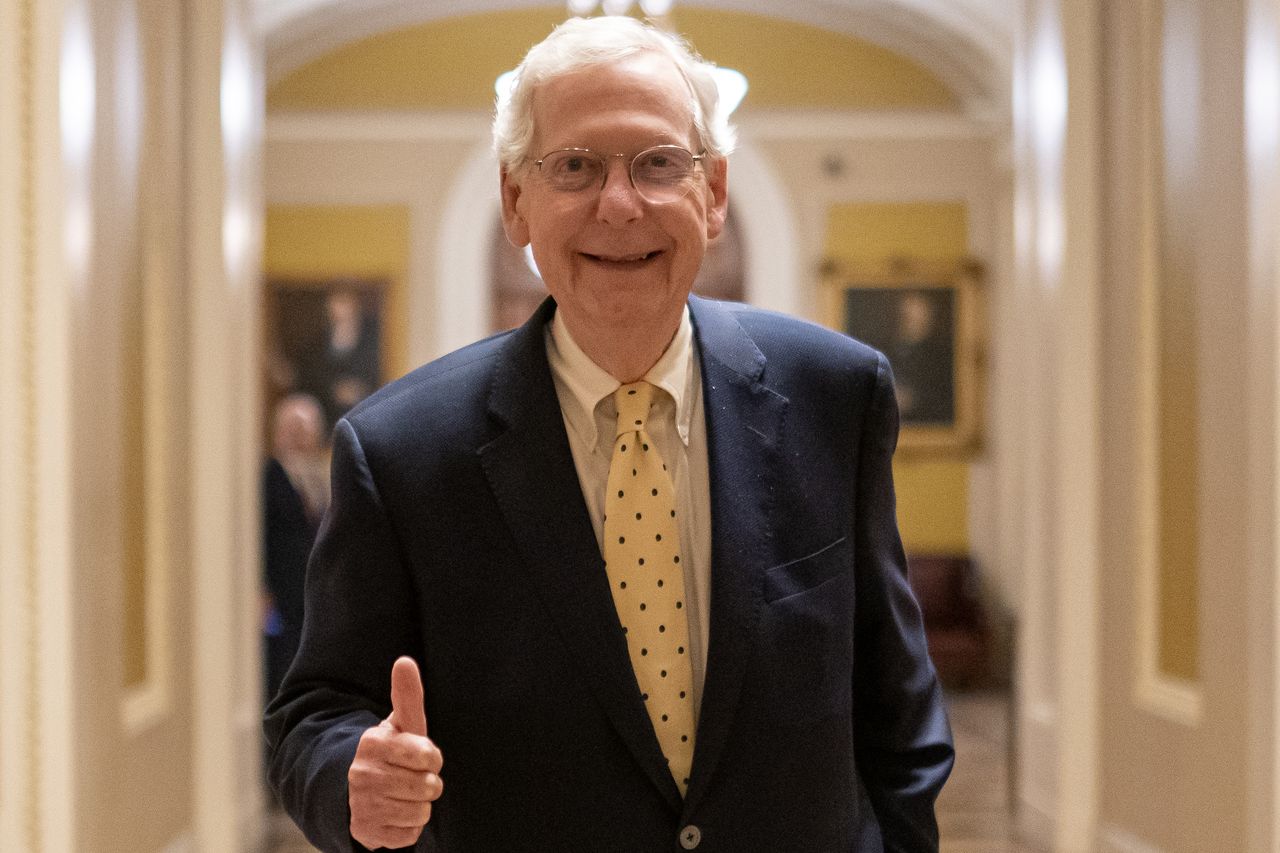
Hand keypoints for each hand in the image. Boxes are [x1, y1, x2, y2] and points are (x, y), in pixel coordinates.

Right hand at [348, 657, 443, 849]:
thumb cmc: (392, 752)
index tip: (422, 756)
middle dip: (428, 783)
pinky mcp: (368, 831)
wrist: (357, 791)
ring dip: (419, 805)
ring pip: (421, 811)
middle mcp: (363, 774)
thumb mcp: (400, 724)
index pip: (428, 755)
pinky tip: (396, 813)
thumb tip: (404, 661)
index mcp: (374, 743)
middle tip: (414, 777)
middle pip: (427, 786)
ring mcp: (363, 804)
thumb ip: (407, 695)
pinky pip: (410, 833)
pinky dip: (409, 825)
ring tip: (404, 794)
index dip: (432, 758)